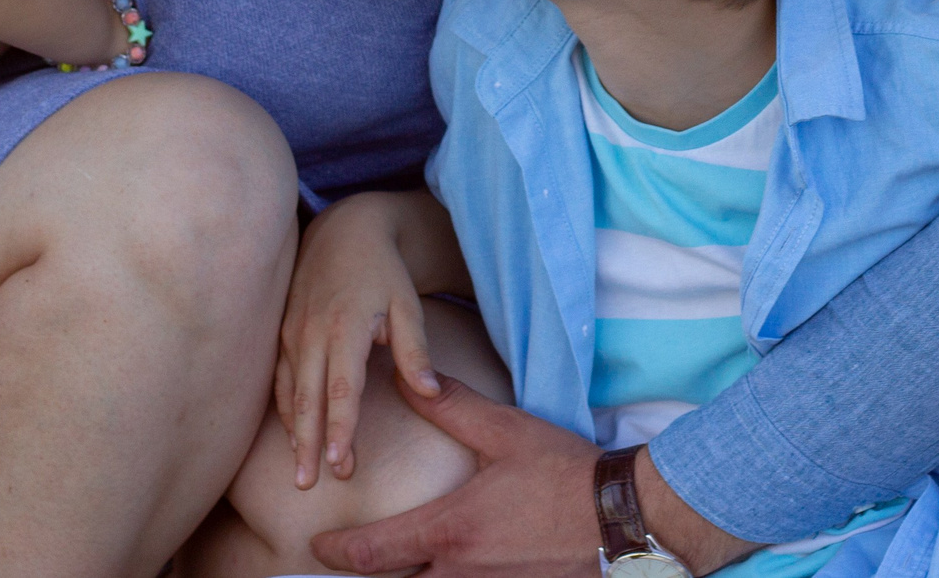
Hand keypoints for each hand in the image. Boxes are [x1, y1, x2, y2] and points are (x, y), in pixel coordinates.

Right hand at [279, 193, 441, 487]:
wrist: (345, 228)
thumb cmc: (383, 270)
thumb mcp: (407, 304)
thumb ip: (416, 350)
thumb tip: (430, 393)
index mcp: (346, 327)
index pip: (342, 389)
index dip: (340, 428)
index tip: (340, 464)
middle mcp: (312, 332)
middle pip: (307, 399)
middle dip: (309, 444)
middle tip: (308, 484)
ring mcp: (291, 331)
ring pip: (288, 392)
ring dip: (294, 432)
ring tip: (300, 471)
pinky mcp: (281, 330)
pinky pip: (277, 377)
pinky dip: (283, 408)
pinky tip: (292, 434)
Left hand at [309, 376, 602, 577]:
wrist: (620, 517)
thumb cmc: (562, 472)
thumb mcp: (505, 432)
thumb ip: (452, 408)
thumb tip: (409, 380)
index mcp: (450, 529)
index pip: (372, 553)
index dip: (336, 551)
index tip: (318, 545)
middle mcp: (459, 571)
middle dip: (368, 576)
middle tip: (350, 561)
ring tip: (398, 565)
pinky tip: (447, 570)